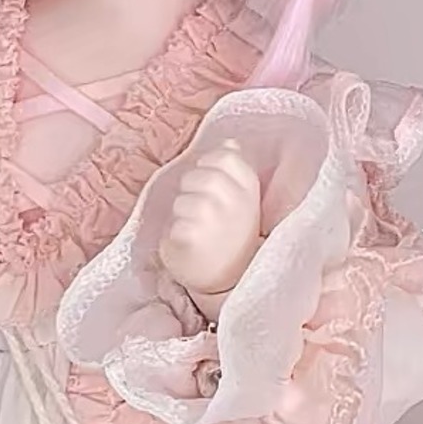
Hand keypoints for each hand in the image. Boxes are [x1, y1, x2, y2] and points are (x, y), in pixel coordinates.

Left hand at [159, 140, 261, 305]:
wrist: (227, 282)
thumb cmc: (231, 236)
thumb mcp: (243, 201)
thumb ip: (235, 169)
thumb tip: (230, 141)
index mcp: (249, 188)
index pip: (225, 156)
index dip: (211, 169)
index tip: (216, 190)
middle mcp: (234, 200)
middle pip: (196, 175)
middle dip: (193, 193)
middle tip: (204, 216)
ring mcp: (212, 217)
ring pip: (181, 199)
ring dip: (183, 216)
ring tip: (199, 232)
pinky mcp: (189, 235)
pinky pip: (173, 222)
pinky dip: (176, 235)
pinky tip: (191, 246)